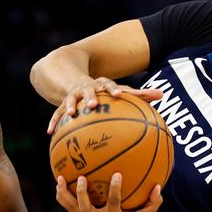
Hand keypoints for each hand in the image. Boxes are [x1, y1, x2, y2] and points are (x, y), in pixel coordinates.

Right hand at [47, 78, 163, 133]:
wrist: (74, 78)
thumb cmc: (104, 90)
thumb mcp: (119, 90)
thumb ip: (140, 94)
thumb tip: (162, 95)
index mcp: (101, 85)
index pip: (109, 85)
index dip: (114, 90)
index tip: (119, 96)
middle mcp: (86, 88)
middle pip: (88, 91)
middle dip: (90, 97)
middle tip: (93, 104)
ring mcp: (72, 96)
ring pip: (70, 100)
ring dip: (69, 107)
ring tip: (70, 115)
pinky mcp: (61, 104)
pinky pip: (56, 114)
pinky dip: (53, 122)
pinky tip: (49, 133)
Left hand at [55, 173, 162, 211]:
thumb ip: (154, 202)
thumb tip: (159, 186)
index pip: (114, 202)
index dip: (115, 188)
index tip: (117, 174)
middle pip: (85, 207)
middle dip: (82, 193)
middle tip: (82, 177)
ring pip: (71, 207)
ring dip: (64, 193)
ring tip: (59, 178)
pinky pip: (68, 207)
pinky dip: (62, 196)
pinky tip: (59, 183)